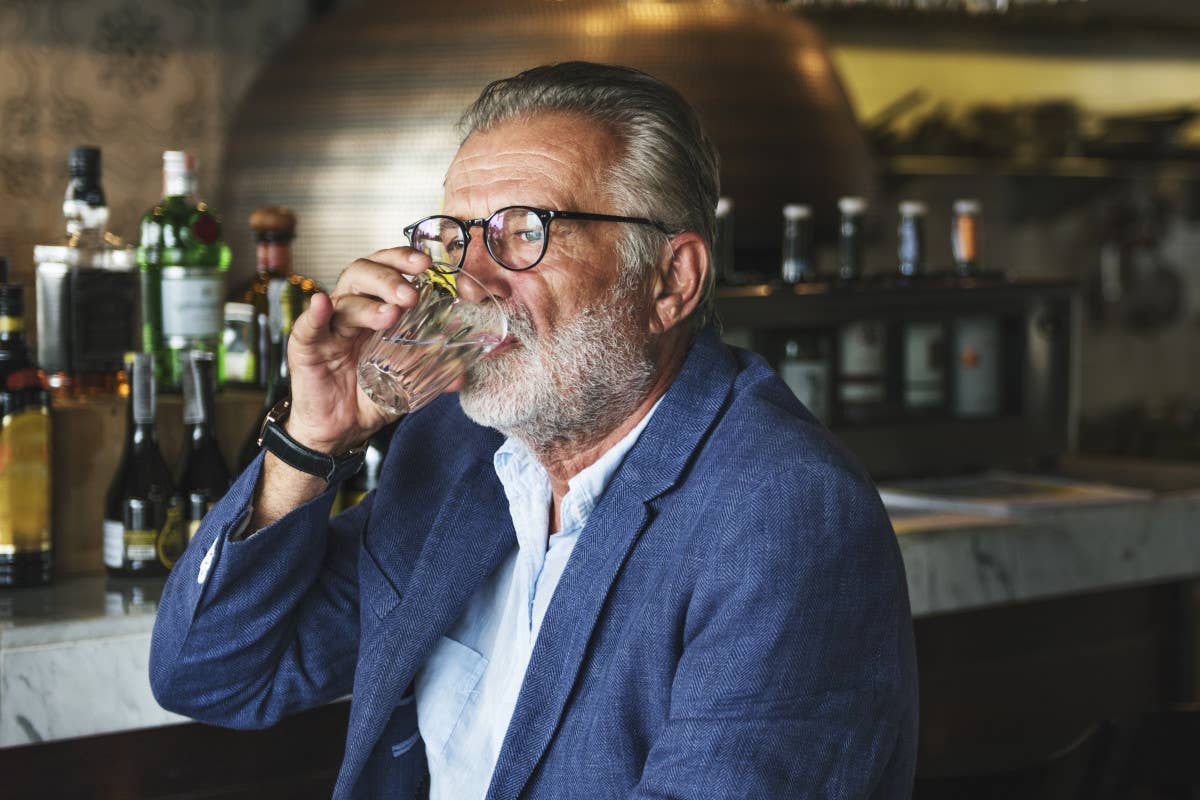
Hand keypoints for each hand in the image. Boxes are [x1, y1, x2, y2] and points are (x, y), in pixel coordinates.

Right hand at [284, 246, 430, 453]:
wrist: (339, 431)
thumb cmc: (368, 398)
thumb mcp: (406, 385)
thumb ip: (431, 376)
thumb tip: (461, 375)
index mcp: (375, 310)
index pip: (385, 270)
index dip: (402, 260)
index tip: (426, 264)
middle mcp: (350, 311)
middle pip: (363, 274)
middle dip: (389, 277)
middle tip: (411, 295)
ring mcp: (328, 328)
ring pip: (344, 299)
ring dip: (369, 303)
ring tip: (390, 315)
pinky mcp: (306, 347)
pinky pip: (308, 326)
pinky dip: (315, 313)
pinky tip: (323, 304)